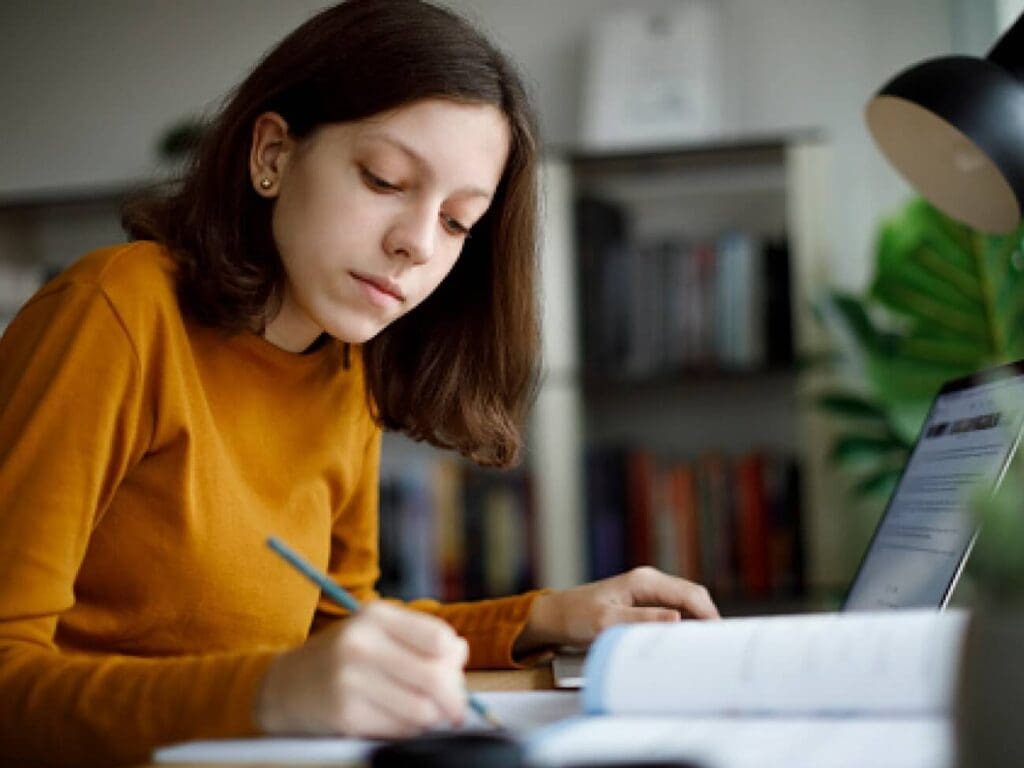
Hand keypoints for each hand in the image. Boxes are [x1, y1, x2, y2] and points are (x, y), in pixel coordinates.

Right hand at [254, 601, 468, 737]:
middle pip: (434, 678)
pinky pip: (399, 731)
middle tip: (457, 711)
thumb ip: (422, 638)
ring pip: (421, 710)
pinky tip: (398, 721)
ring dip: (432, 718)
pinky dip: (409, 731)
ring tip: (424, 715)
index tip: (455, 673)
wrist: (287, 685)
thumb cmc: (346, 656)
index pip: (439, 638)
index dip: (455, 660)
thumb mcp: (378, 632)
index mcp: (375, 616)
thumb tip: (459, 654)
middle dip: (454, 700)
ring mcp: (350, 681)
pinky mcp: (345, 716)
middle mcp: (361, 644)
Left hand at [514, 566, 718, 655]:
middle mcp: (649, 582)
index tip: (724, 639)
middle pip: (693, 597)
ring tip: (708, 648)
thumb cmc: (576, 618)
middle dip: (709, 619)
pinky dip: (684, 626)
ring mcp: (647, 591)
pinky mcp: (643, 603)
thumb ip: (642, 620)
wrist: (554, 617)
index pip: (690, 594)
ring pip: (686, 605)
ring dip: (698, 623)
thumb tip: (677, 620)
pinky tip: (686, 643)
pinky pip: (673, 612)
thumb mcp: (606, 623)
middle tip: (722, 647)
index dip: (710, 615)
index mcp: (644, 581)